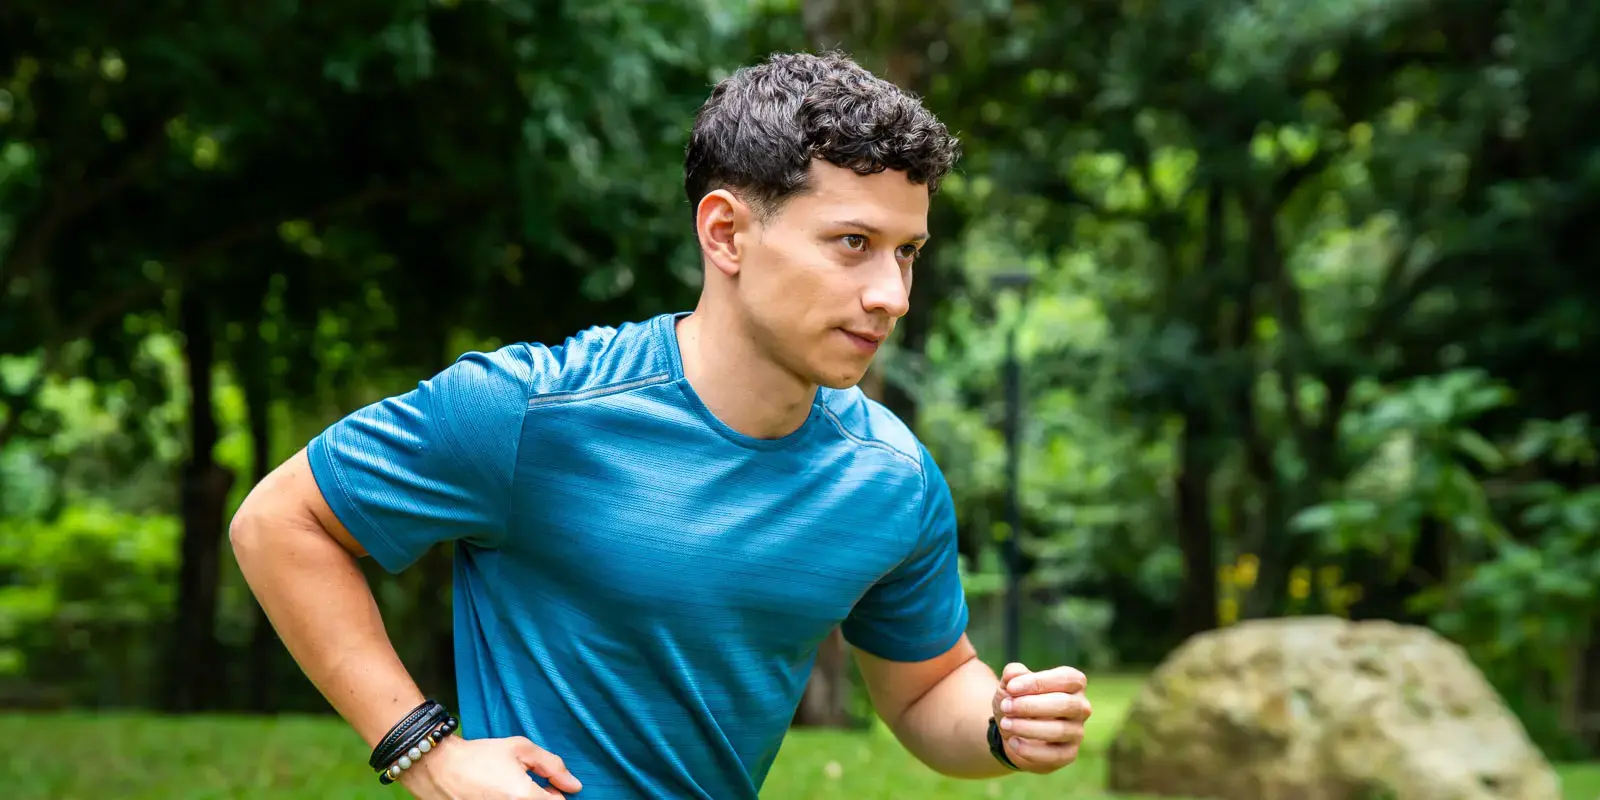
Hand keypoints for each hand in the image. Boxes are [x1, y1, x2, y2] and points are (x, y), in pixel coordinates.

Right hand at [401, 734, 582, 798]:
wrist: (440, 767)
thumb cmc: (480, 755)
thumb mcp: (520, 748)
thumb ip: (552, 766)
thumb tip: (575, 785)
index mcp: (525, 796)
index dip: (557, 793)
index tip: (548, 785)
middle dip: (542, 799)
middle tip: (530, 788)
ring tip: (510, 790)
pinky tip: (499, 794)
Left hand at [991, 662, 1090, 773]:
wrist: (1013, 732)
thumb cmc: (1018, 701)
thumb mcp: (1011, 685)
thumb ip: (1012, 675)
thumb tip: (1013, 674)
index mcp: (1074, 683)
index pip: (1066, 678)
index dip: (1038, 682)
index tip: (1010, 687)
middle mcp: (1081, 707)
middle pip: (1065, 704)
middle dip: (1031, 706)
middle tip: (1006, 707)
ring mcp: (1077, 732)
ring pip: (1060, 730)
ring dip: (1028, 727)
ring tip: (1005, 724)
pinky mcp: (1069, 754)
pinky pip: (1055, 755)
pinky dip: (1030, 750)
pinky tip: (1013, 742)